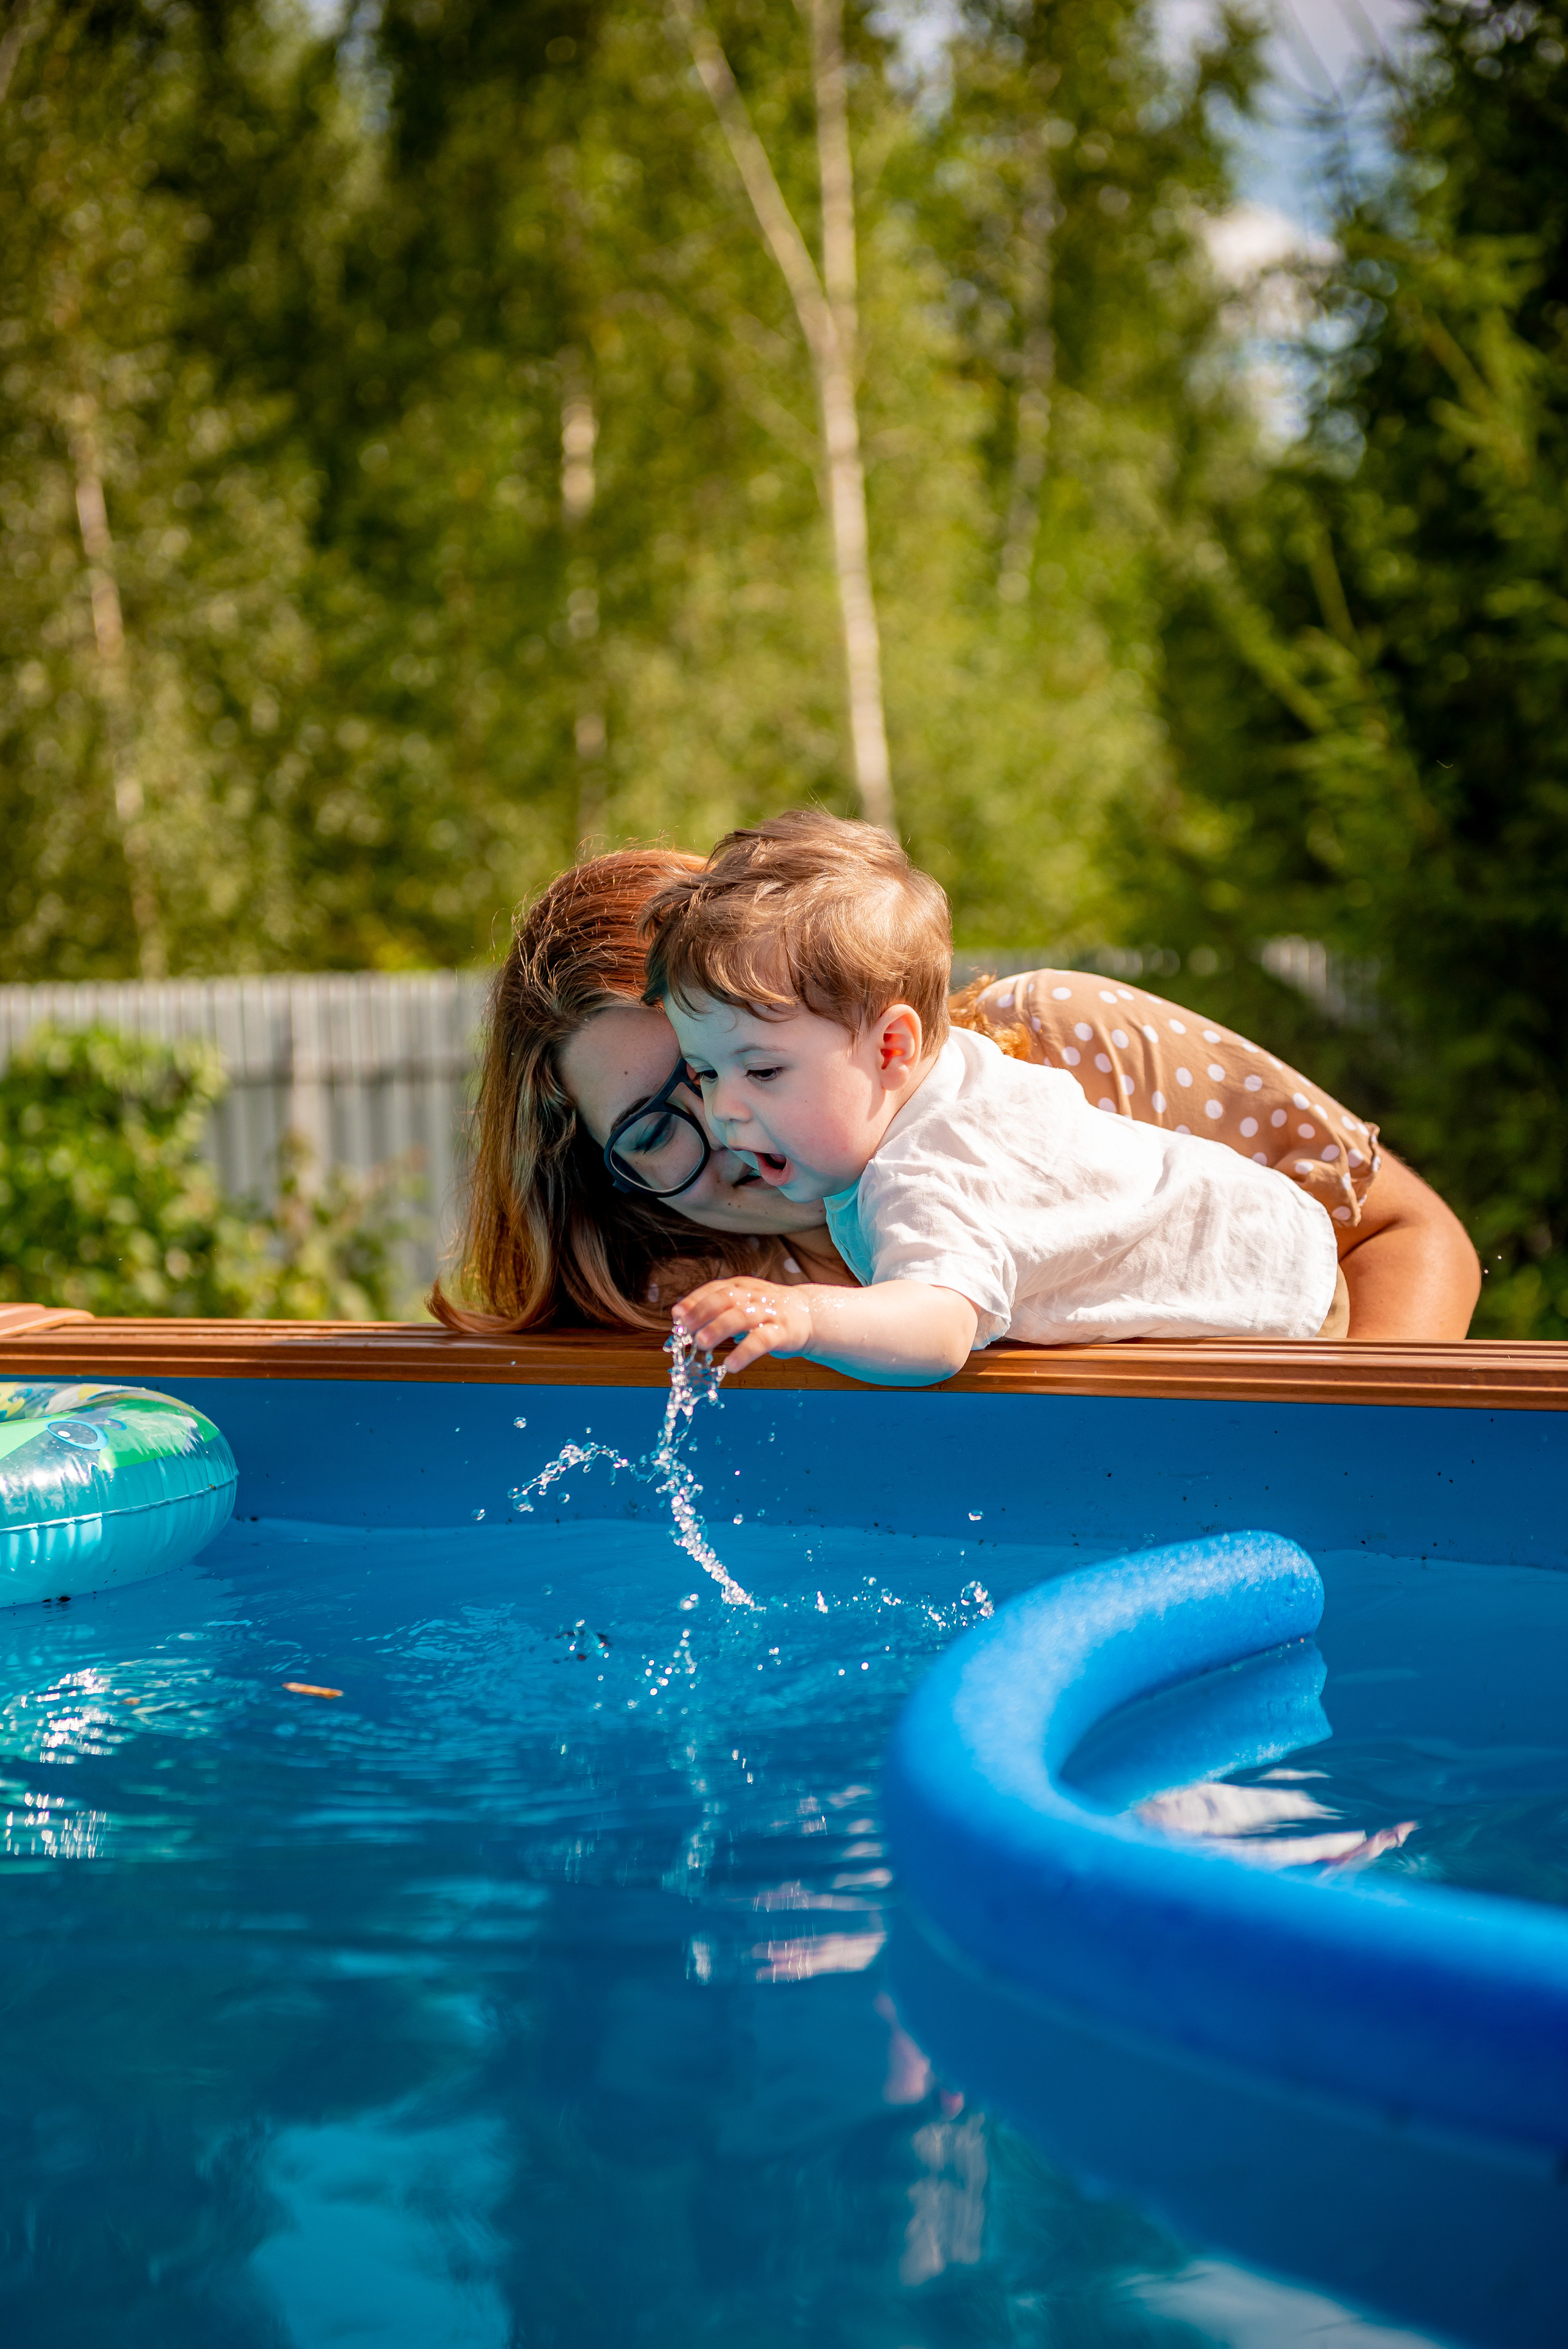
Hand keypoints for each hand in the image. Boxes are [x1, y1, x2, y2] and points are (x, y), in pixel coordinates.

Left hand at [673, 1276, 813, 1373]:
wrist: (808, 1314)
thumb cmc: (766, 1310)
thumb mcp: (743, 1303)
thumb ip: (717, 1309)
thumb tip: (682, 1320)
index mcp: (742, 1287)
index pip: (715, 1288)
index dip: (695, 1300)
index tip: (677, 1314)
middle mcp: (753, 1296)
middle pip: (725, 1299)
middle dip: (703, 1312)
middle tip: (686, 1328)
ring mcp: (768, 1312)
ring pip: (741, 1317)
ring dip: (719, 1328)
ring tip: (701, 1343)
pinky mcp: (781, 1332)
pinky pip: (761, 1341)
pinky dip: (744, 1353)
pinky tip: (731, 1365)